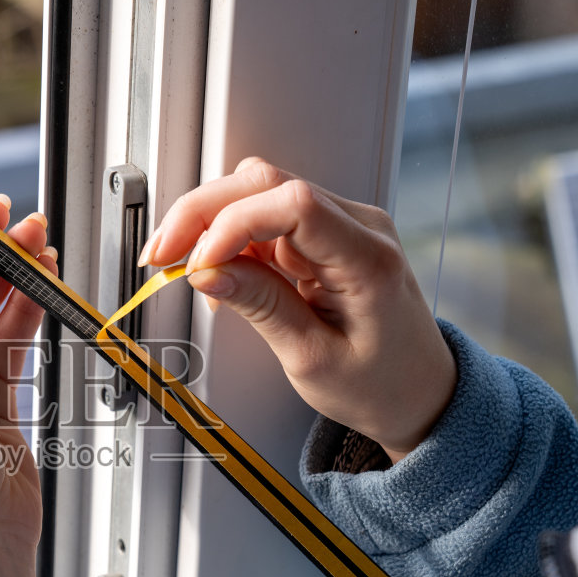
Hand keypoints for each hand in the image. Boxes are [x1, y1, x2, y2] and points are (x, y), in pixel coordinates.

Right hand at [141, 158, 454, 461]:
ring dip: (207, 222)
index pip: (293, 205)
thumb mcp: (312, 359)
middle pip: (265, 184)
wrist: (417, 392)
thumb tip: (207, 270)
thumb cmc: (380, 383)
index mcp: (368, 259)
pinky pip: (265, 217)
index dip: (232, 224)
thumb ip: (260, 307)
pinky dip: (227, 238)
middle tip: (160, 257)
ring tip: (178, 266)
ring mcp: (341, 225)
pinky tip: (212, 271)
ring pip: (257, 192)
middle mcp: (358, 227)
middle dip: (202, 214)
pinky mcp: (323, 234)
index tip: (196, 264)